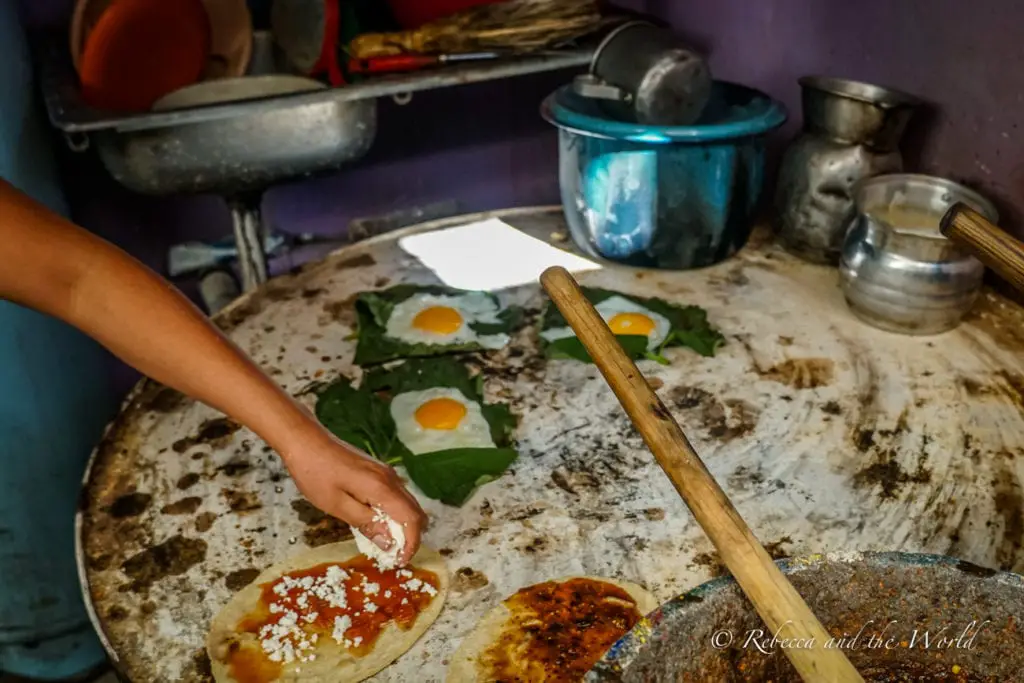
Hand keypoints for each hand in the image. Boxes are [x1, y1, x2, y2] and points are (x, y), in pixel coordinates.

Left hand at [279, 428, 427, 564]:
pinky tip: (375, 523)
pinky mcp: (378, 472)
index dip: (410, 544)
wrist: (306, 440)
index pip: (411, 519)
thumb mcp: (336, 505)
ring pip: (407, 504)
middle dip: (409, 537)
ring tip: (383, 543)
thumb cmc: (315, 473)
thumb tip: (389, 542)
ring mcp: (386, 473)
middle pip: (415, 512)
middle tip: (392, 556)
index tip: (399, 561)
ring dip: (401, 526)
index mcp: (381, 488)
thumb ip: (365, 523)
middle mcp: (390, 479)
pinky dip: (393, 514)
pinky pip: (395, 497)